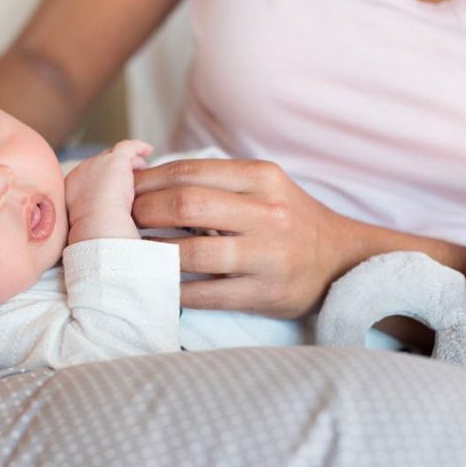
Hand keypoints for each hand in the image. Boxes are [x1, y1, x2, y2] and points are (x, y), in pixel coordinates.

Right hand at [64, 139, 152, 242]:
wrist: (97, 224)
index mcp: (72, 186)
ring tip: (140, 165)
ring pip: (115, 155)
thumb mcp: (86, 223)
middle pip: (101, 163)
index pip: (89, 176)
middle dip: (115, 169)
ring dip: (128, 160)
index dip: (102, 179)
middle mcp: (82, 171)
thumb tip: (101, 223)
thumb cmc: (93, 232)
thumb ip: (92, 215)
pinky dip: (138, 147)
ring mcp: (98, 163)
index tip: (112, 187)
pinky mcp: (116, 160)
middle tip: (129, 177)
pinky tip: (148, 150)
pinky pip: (128, 147)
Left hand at [132, 159, 350, 318]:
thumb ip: (214, 181)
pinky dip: (176, 290)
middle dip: (144, 213)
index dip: (147, 181)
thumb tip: (147, 178)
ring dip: (154, 254)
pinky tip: (157, 284)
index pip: (189, 172)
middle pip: (186, 205)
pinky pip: (208, 295)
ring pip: (193, 253)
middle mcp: (268, 213)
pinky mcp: (266, 293)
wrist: (342, 259)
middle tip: (122, 222)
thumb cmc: (287, 219)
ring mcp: (268, 255)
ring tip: (133, 253)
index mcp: (261, 178)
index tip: (124, 191)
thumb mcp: (261, 187)